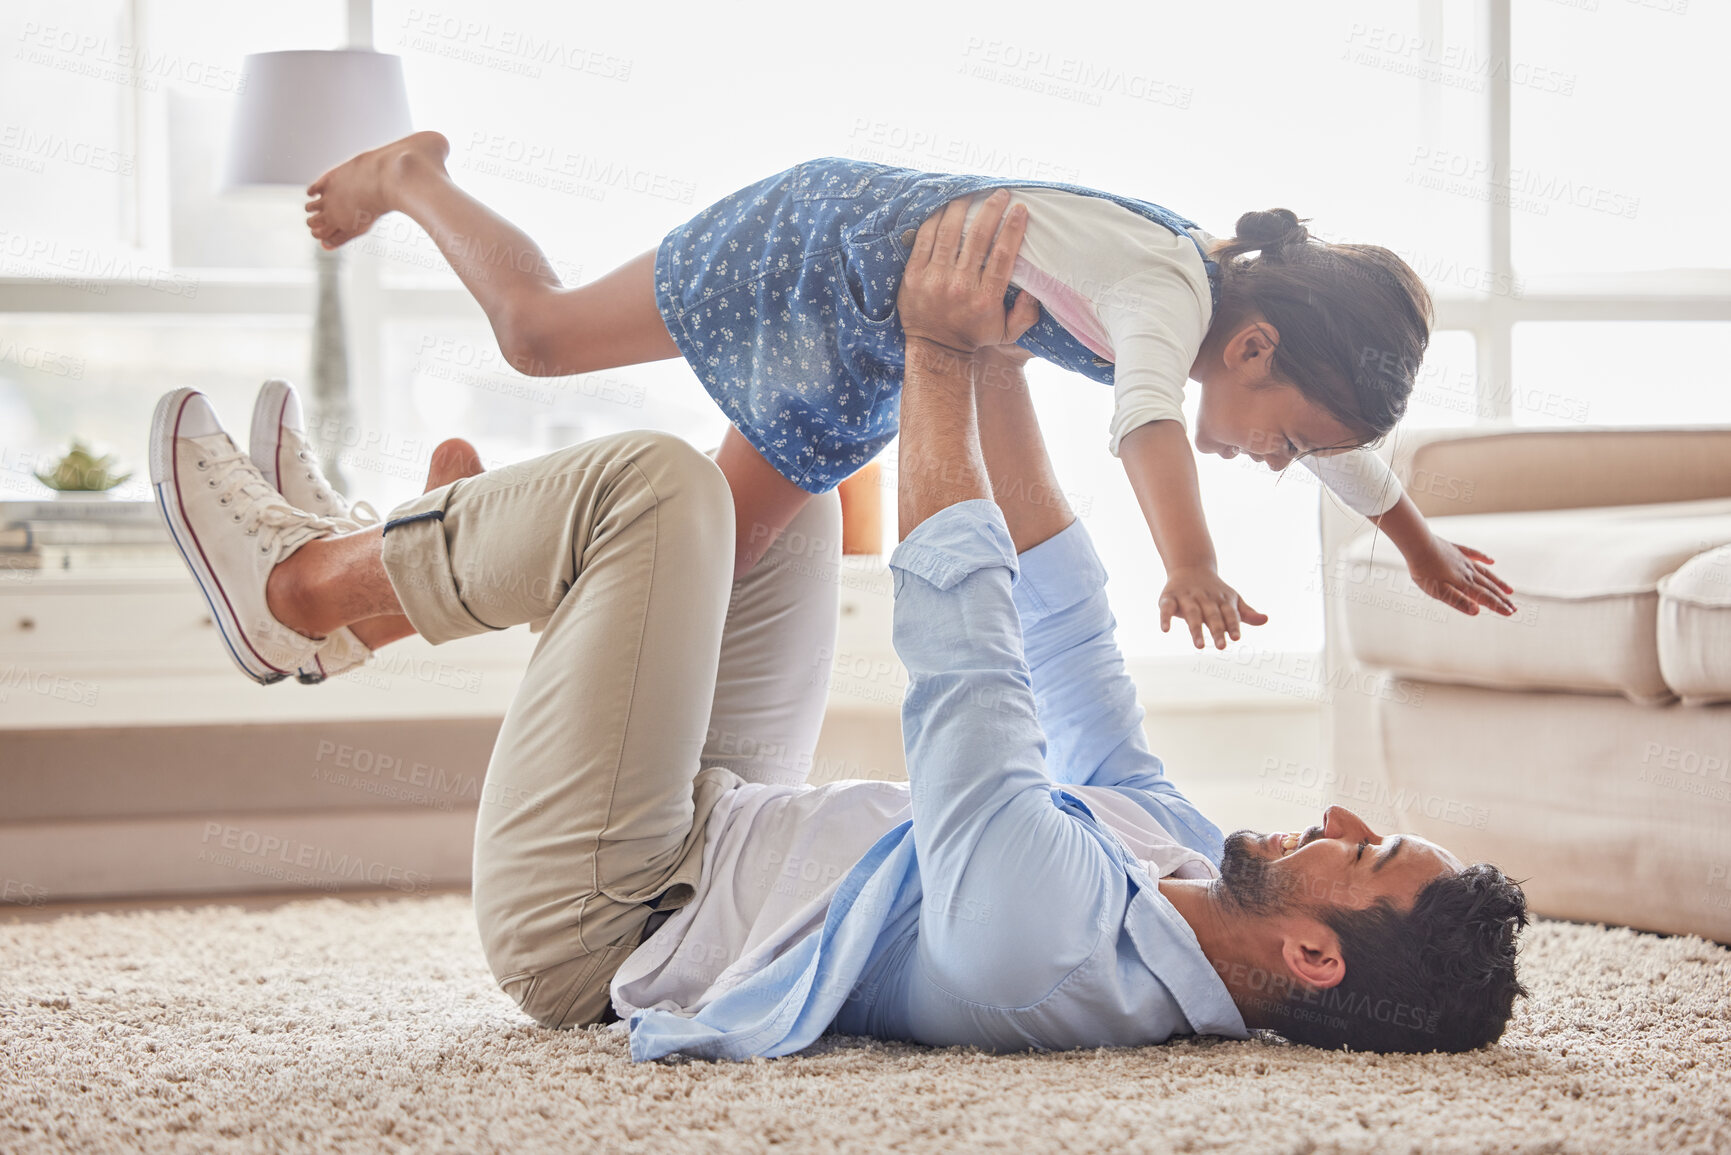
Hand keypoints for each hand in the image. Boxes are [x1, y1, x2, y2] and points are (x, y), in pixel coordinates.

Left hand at [898, 189, 1041, 355]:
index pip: (1002, 255)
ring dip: (962, 208)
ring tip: (971, 194)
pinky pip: (924, 239)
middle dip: (991, 209)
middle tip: (1000, 194)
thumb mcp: (1008, 332)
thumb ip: (1027, 313)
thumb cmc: (974, 336)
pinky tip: (945, 208)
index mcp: (985, 298)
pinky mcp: (913, 275)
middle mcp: (960, 286)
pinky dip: (935, 220)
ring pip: (950, 232)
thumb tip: (1035, 288)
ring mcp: (934, 279)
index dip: (1012, 228)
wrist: (936, 349)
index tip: (1020, 208)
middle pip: (978, 237)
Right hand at [1159, 566, 1268, 648]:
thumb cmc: (1215, 591)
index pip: (1229, 613)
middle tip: (1221, 646)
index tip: (1236, 638)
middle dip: (1217, 630)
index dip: (1233, 624)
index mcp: (1222, 600)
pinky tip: (1165, 630)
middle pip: (1212, 615)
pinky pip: (1166, 608)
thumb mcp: (1232, 600)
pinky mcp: (1169, 598)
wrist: (1190, 567)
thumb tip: (1266, 620)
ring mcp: (1187, 597)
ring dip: (1195, 629)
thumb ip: (1246, 613)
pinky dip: (1165, 618)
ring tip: (1200, 646)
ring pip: (1192, 614)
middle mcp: (1205, 598)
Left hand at [1407, 538, 1515, 615]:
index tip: (1511, 613)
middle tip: (1514, 608)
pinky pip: (1474, 554)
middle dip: (1502, 598)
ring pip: (1485, 573)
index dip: (1498, 606)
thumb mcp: (1438, 591)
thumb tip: (1477, 611)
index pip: (1485, 597)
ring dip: (1498, 582)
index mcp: (1464, 584)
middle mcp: (1468, 572)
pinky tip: (1491, 561)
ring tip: (1510, 589)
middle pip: (1489, 587)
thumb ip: (1458, 601)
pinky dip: (1484, 559)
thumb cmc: (1425, 571)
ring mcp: (1463, 560)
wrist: (1419, 545)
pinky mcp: (1456, 550)